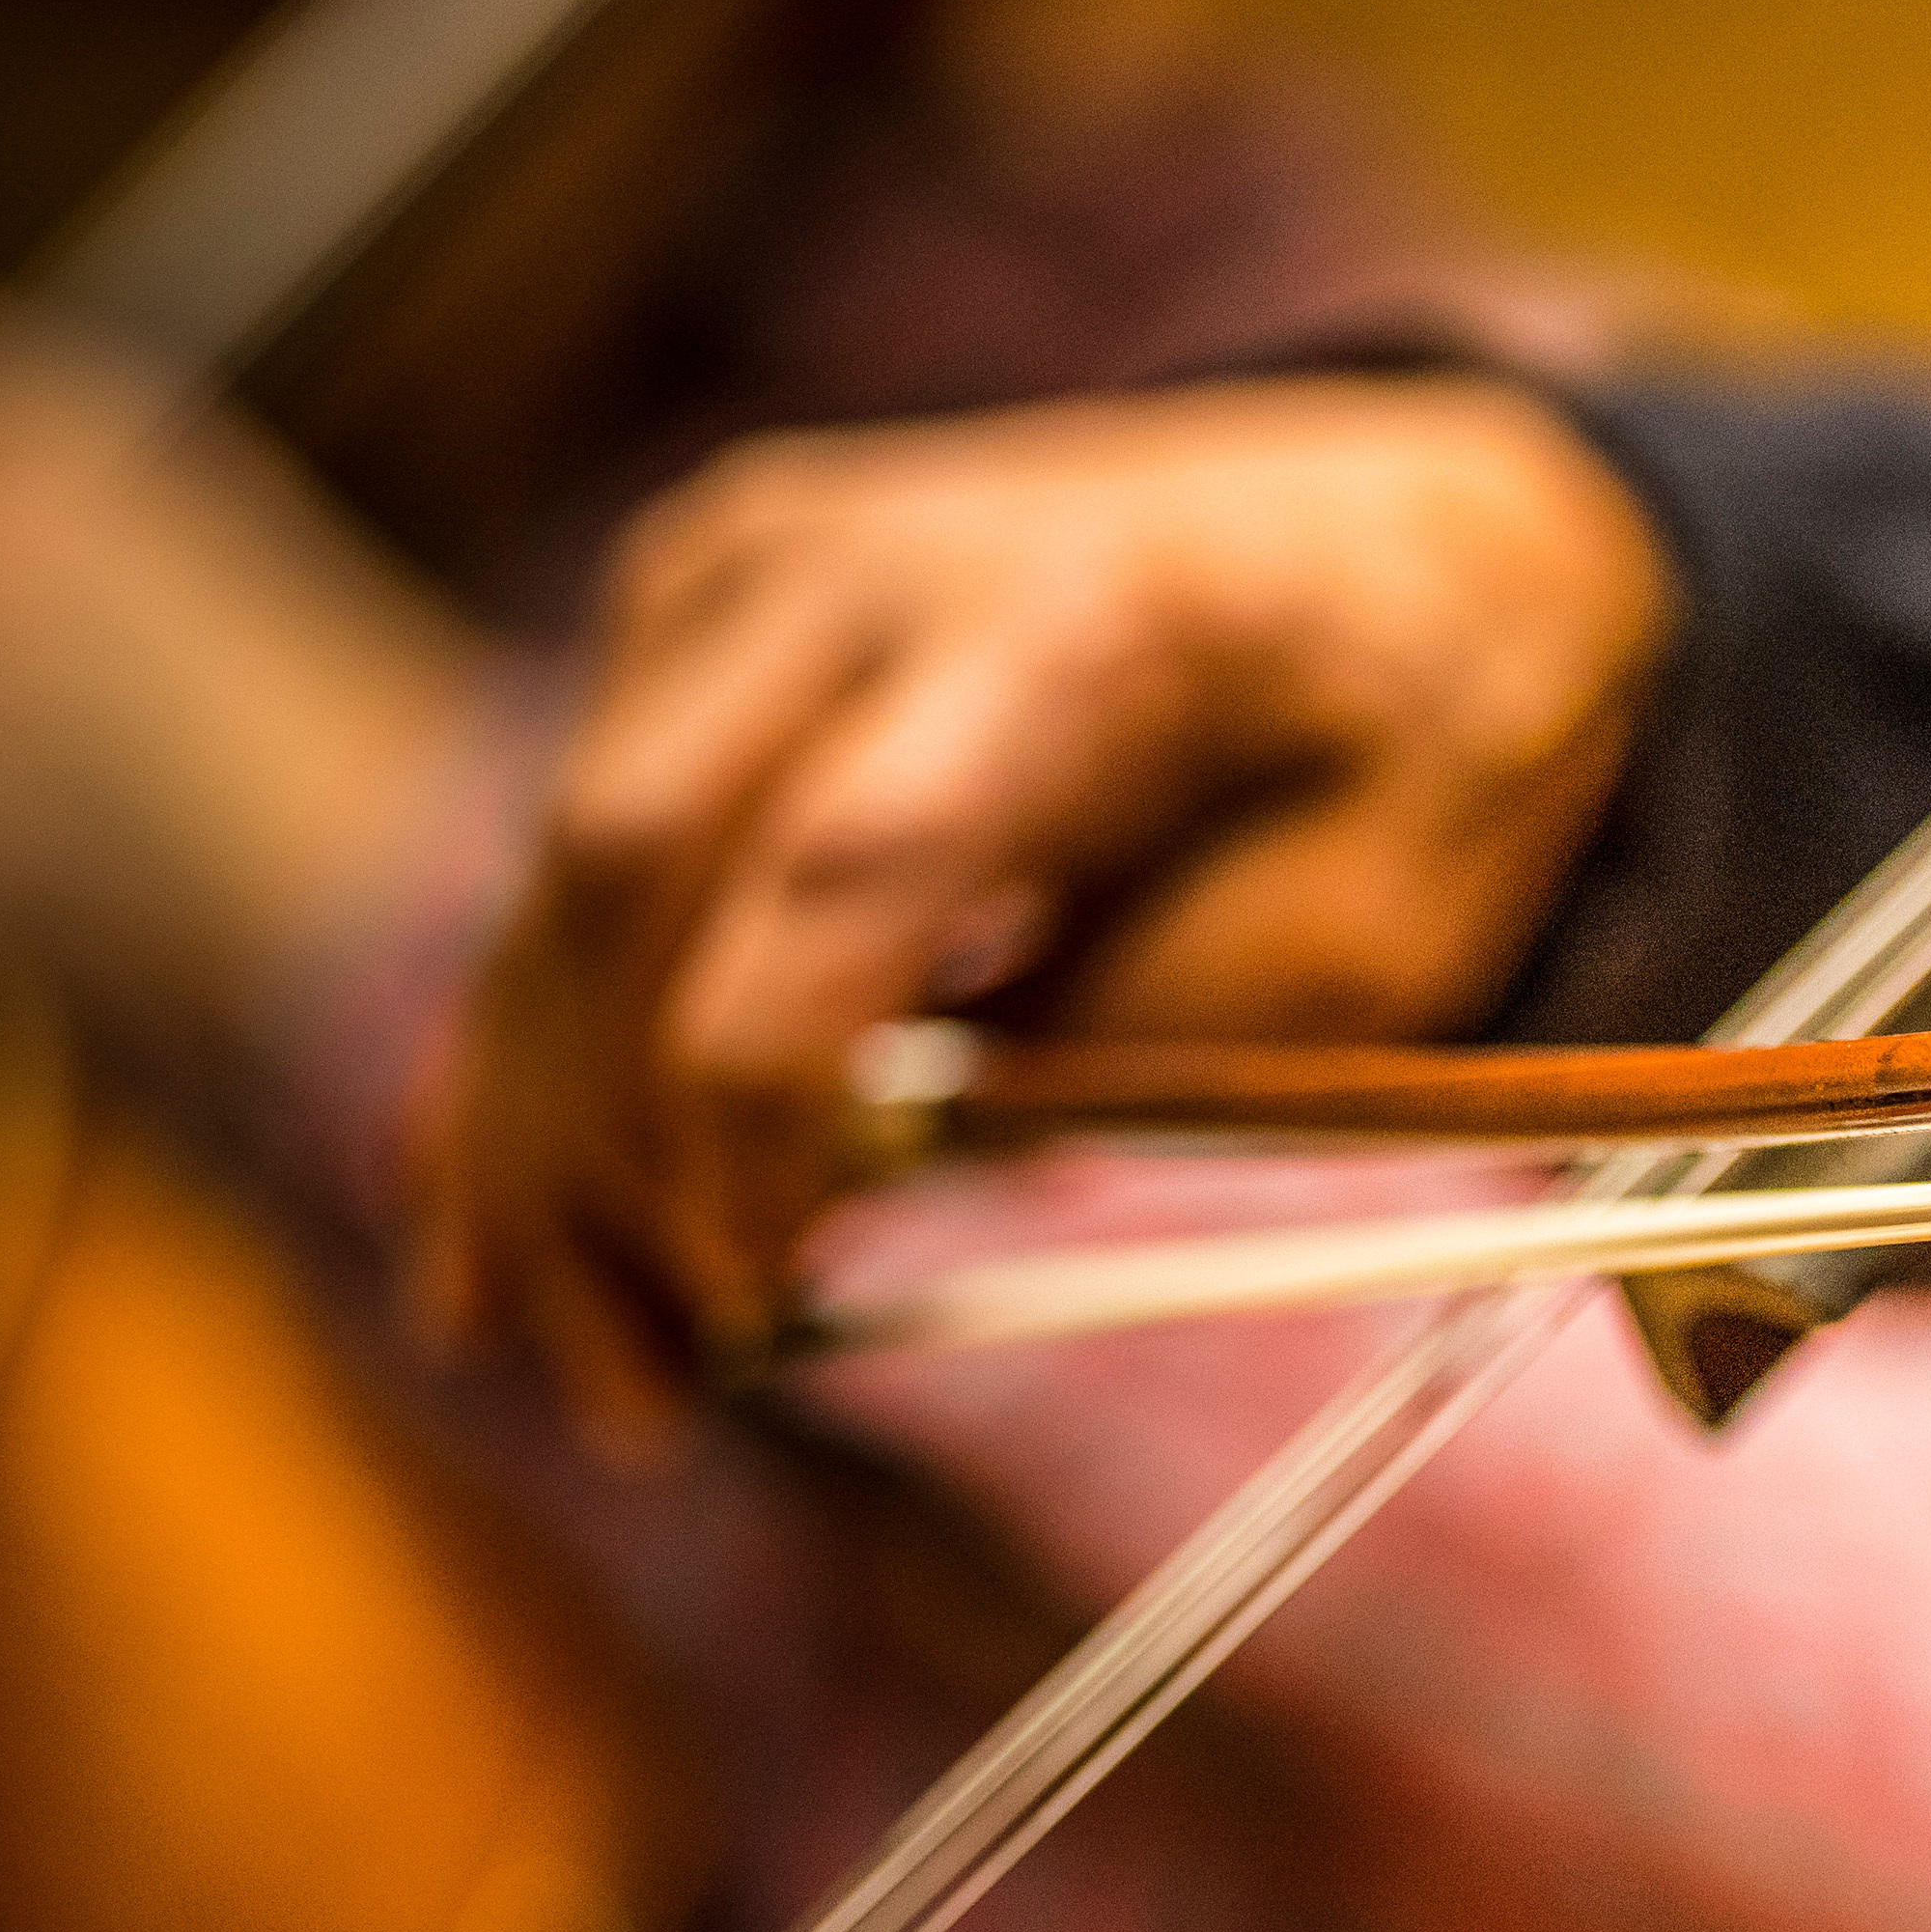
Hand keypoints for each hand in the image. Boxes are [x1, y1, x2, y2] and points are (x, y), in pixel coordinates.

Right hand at [413, 373, 1674, 1450]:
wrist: (1396, 530)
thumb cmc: (1412, 741)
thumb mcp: (1378, 926)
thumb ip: (1149, 1041)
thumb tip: (892, 1169)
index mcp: (1067, 624)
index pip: (841, 869)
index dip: (753, 1104)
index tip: (751, 1298)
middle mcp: (861, 563)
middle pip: (635, 872)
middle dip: (603, 1163)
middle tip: (639, 1401)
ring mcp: (749, 568)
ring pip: (561, 881)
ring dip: (543, 1148)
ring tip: (599, 1374)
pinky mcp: (695, 609)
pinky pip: (574, 853)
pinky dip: (547, 1053)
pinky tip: (518, 1240)